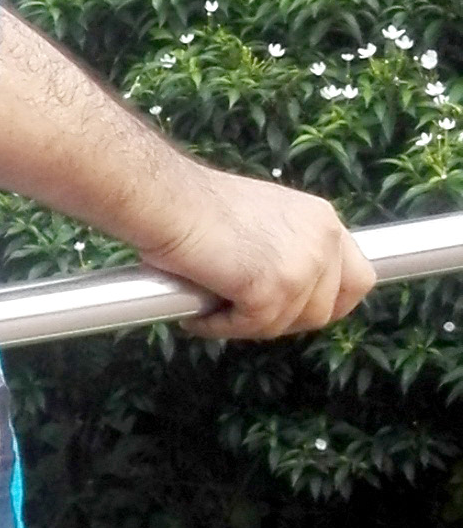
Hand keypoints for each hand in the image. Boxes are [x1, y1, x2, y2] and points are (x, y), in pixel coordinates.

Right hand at [134, 166, 376, 341]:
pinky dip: (221, 326)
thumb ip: (291, 250)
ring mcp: (302, 265)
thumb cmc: (197, 207)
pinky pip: (252, 327)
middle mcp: (323, 240)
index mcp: (323, 221)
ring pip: (285, 324)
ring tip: (211, 307)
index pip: (358, 279)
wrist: (168, 200)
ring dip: (246, 324)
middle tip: (242, 312)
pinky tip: (199, 313)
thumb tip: (291, 293)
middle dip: (283, 320)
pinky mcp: (273, 288)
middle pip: (325, 310)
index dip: (330, 303)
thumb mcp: (268, 221)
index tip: (297, 312)